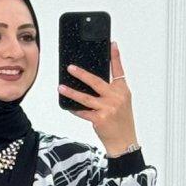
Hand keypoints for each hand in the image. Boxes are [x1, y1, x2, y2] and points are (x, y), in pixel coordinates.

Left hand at [57, 40, 137, 155]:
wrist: (124, 141)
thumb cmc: (122, 121)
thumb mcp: (122, 102)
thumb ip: (111, 91)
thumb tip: (92, 82)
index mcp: (123, 91)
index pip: (119, 70)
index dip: (115, 57)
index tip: (112, 44)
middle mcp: (116, 97)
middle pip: (96, 81)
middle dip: (82, 74)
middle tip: (70, 68)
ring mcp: (108, 108)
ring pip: (85, 98)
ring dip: (71, 92)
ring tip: (61, 87)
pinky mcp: (100, 119)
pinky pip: (83, 112)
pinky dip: (74, 109)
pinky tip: (68, 106)